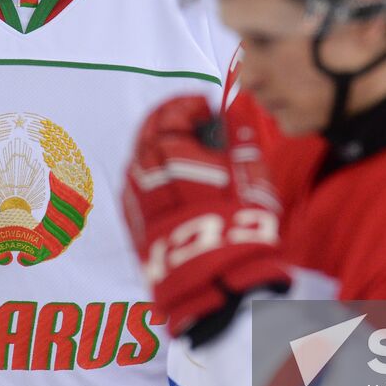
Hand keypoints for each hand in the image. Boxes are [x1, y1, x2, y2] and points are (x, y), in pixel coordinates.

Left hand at [123, 95, 288, 339]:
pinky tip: (176, 181)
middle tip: (194, 123)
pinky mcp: (134, 222)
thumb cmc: (240, 221)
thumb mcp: (251, 171)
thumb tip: (234, 110)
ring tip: (188, 153)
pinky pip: (138, 185)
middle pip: (148, 131)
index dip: (190, 104)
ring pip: (140, 158)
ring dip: (160, 147)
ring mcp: (134, 197)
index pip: (170, 112)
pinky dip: (154, 173)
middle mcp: (142, 169)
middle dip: (171, 121)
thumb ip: (239, 134)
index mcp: (168, 149)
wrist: (217, 280)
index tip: (208, 108)